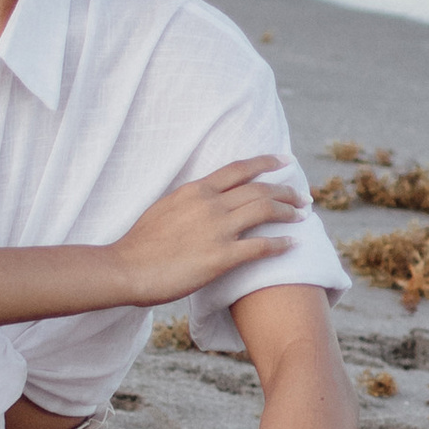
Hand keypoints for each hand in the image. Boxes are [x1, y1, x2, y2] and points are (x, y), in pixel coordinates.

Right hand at [110, 156, 302, 309]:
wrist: (126, 268)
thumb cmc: (140, 243)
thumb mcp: (165, 207)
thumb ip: (189, 201)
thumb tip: (203, 200)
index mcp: (196, 190)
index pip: (239, 169)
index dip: (265, 162)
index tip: (284, 160)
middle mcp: (210, 204)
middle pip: (259, 189)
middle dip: (285, 190)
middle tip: (302, 196)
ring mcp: (216, 229)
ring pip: (264, 210)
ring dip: (288, 211)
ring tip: (302, 216)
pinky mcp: (220, 257)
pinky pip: (260, 246)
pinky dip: (280, 243)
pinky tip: (292, 244)